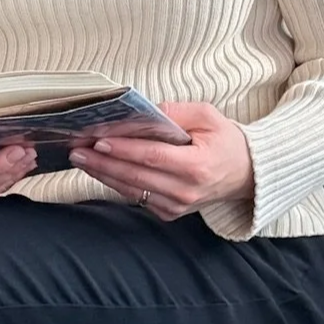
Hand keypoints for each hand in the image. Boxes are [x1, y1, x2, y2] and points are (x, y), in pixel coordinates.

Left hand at [67, 101, 254, 220]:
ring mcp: (177, 206)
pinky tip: (100, 169)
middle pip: (135, 176)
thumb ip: (173, 112)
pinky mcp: (169, 212)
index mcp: (197, 166)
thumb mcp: (206, 116)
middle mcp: (186, 191)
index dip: (123, 150)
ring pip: (131, 190)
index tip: (98, 141)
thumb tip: (141, 110)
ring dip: (103, 174)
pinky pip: (137, 197)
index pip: (151, 157)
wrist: (245, 173)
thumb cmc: (226, 141)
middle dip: (103, 163)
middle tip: (78, 150)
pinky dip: (116, 183)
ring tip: (81, 158)